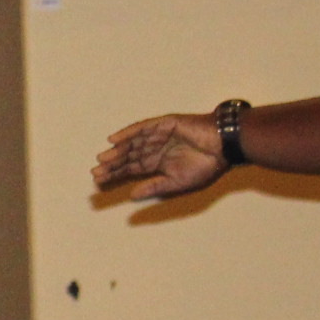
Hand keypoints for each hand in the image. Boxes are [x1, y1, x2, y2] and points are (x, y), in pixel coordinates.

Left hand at [92, 113, 232, 199]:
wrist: (224, 147)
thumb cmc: (206, 166)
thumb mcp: (176, 182)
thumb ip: (154, 187)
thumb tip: (131, 196)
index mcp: (158, 163)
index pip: (132, 169)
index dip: (116, 175)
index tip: (99, 182)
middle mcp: (155, 148)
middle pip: (128, 156)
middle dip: (112, 164)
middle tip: (95, 172)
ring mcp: (159, 135)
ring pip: (133, 143)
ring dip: (117, 150)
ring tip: (102, 159)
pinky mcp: (165, 124)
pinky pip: (143, 128)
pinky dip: (128, 133)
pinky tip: (114, 140)